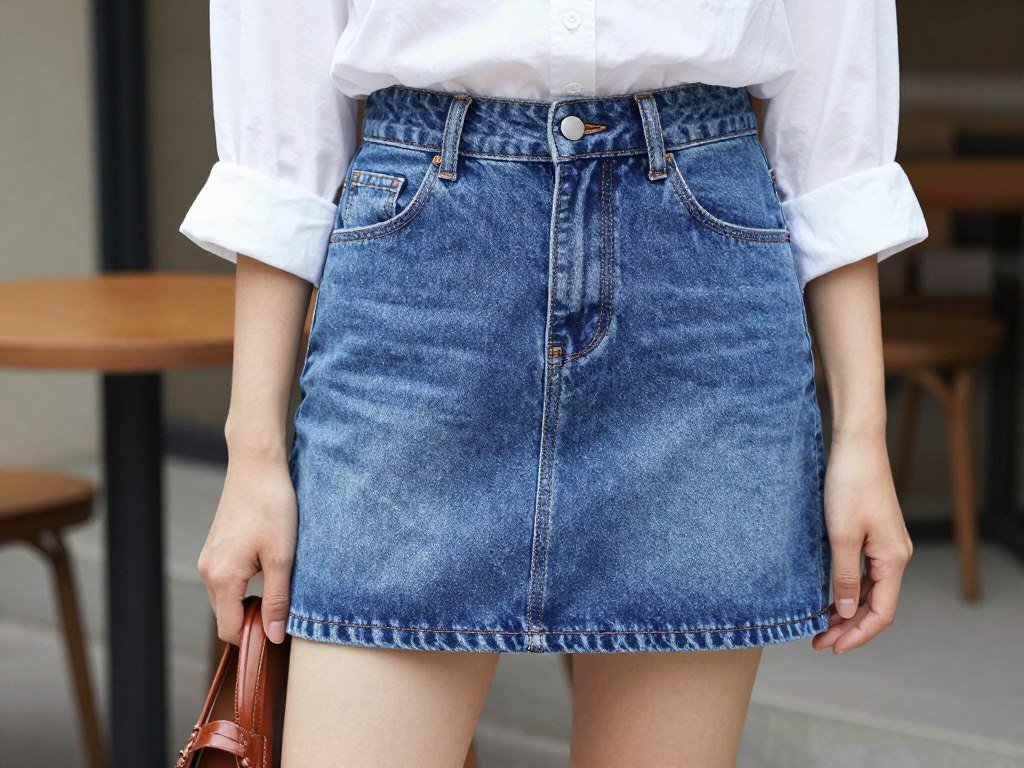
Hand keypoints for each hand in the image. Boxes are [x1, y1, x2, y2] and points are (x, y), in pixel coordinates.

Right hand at [198, 449, 297, 645]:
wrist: (256, 467)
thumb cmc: (272, 507)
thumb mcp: (282, 558)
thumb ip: (277, 599)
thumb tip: (274, 636)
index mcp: (222, 578)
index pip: (229, 630)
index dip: (254, 638)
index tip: (280, 631)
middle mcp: (208, 571)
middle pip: (226, 615)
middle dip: (253, 620)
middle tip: (284, 608)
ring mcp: (209, 558)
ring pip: (227, 597)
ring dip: (250, 601)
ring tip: (279, 585)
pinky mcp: (216, 547)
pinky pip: (227, 579)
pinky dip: (245, 584)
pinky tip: (268, 567)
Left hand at [812, 433, 912, 654]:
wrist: (856, 446)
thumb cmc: (849, 486)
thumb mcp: (841, 535)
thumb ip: (846, 577)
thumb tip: (848, 612)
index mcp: (893, 559)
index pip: (882, 612)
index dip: (858, 634)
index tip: (832, 647)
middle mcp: (896, 555)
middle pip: (876, 605)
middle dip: (849, 627)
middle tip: (819, 642)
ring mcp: (886, 544)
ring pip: (870, 590)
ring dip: (848, 610)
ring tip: (821, 626)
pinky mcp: (874, 534)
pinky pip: (865, 573)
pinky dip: (849, 590)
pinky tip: (830, 597)